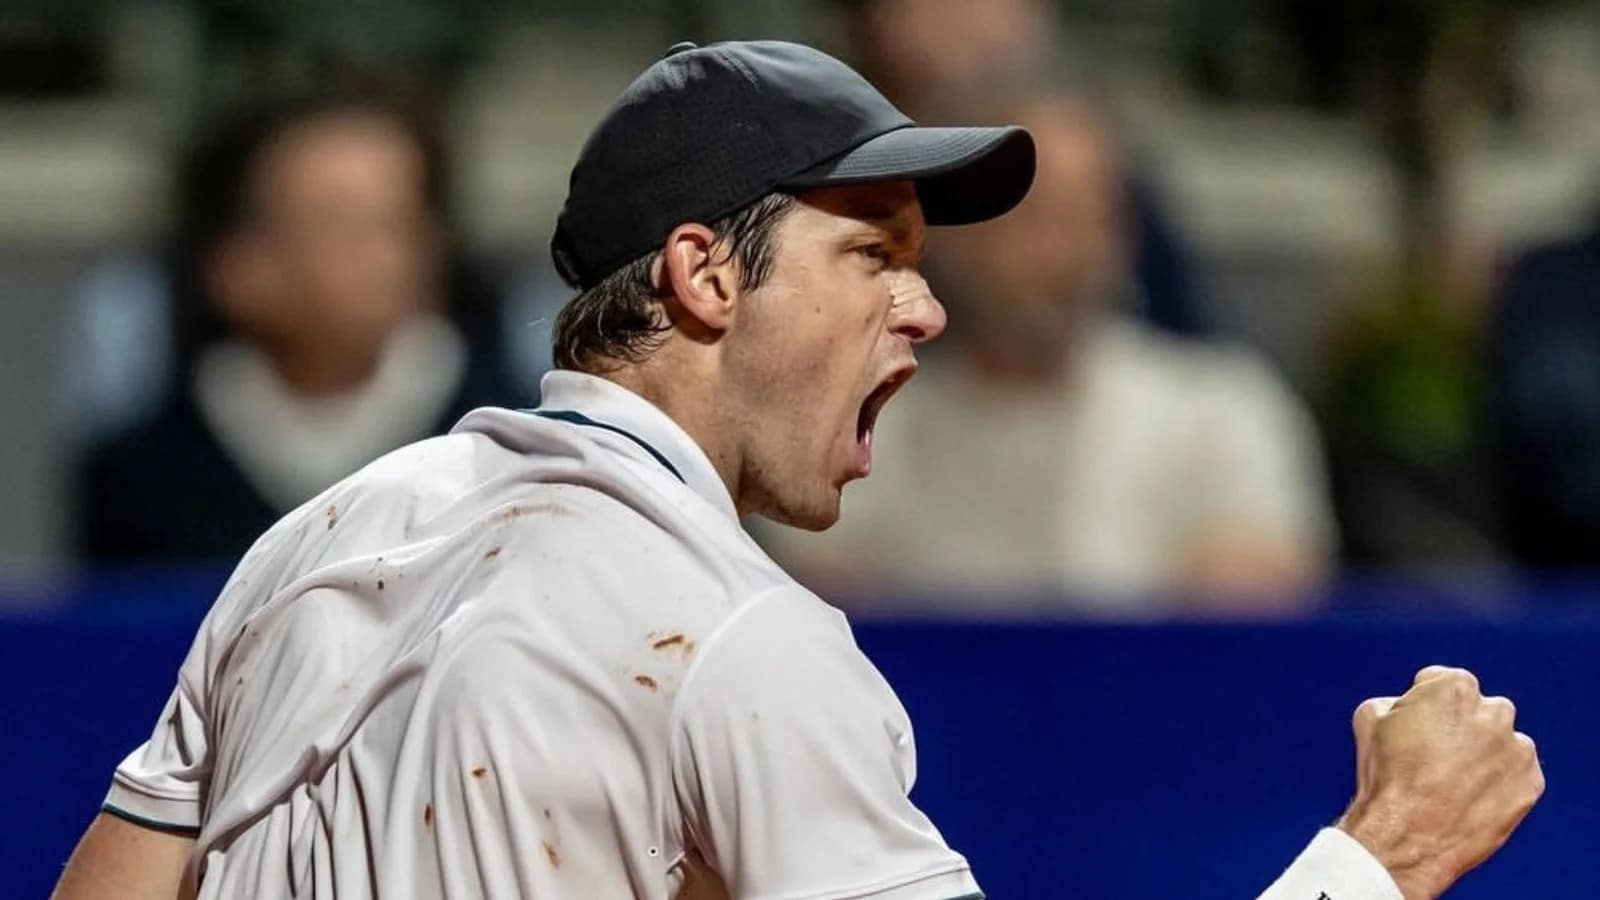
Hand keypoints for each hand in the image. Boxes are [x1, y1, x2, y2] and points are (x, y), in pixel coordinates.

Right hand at [1337, 666, 1543, 899]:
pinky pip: (1516, 775)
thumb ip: (1399, 699)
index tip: (1416, 727)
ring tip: (1451, 782)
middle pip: (1478, 710)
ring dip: (1482, 754)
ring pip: (1501, 743)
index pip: (1443, 682)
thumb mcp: (1370, 717)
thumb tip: (1410, 707)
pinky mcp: (1531, 784)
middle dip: (1460, 726)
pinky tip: (1469, 798)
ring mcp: (1518, 750)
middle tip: (1434, 756)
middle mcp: (1495, 712)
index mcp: (1455, 688)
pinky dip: (1498, 783)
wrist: (1407, 836)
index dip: (1424, 705)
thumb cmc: (1386, 777)